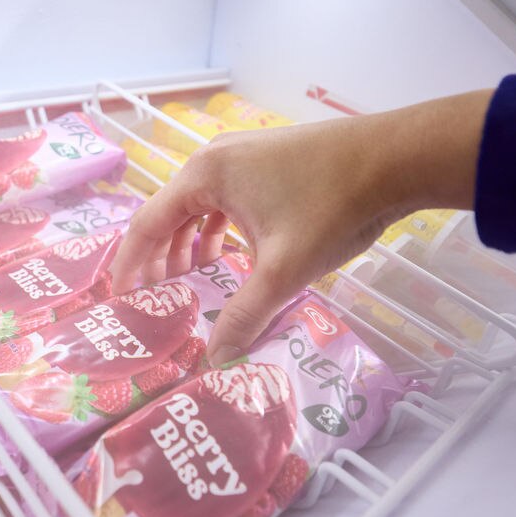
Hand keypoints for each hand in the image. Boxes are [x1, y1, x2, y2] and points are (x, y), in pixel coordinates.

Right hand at [108, 90, 490, 365]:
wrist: (394, 158)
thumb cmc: (331, 208)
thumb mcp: (283, 270)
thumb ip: (244, 315)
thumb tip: (214, 361)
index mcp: (204, 175)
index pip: (147, 224)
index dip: (130, 264)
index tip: (120, 298)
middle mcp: (215, 159)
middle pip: (170, 213)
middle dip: (161, 257)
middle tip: (157, 298)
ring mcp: (244, 155)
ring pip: (200, 206)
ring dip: (191, 243)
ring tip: (192, 280)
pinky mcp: (268, 160)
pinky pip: (227, 199)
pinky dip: (219, 229)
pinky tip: (233, 255)